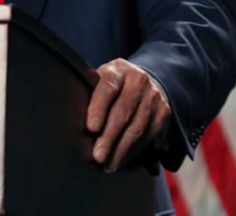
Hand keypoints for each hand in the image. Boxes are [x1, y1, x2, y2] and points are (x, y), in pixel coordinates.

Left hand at [86, 58, 171, 172]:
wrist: (143, 80)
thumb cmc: (111, 85)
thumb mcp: (100, 81)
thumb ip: (90, 95)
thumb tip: (73, 123)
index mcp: (118, 70)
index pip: (108, 88)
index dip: (99, 108)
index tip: (91, 128)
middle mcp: (138, 80)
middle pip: (122, 111)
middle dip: (109, 137)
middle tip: (97, 156)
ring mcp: (153, 95)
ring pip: (136, 127)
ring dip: (120, 149)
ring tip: (107, 165)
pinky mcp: (163, 111)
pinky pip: (147, 135)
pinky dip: (132, 150)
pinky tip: (120, 159)